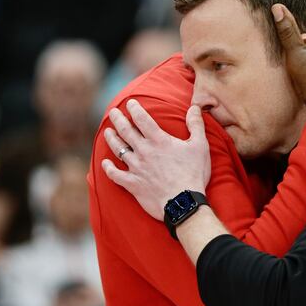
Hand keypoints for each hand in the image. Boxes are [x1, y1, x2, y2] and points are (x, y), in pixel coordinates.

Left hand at [101, 100, 209, 219]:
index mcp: (159, 141)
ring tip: (107, 131)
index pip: (142, 119)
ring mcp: (136, 168)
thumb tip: (194, 107)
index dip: (134, 109)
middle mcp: (144, 151)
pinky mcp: (133, 184)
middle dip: (118, 119)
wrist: (183, 203)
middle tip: (113, 112)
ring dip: (111, 139)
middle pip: (126, 131)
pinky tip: (105, 163)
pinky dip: (108, 169)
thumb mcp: (200, 146)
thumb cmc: (193, 173)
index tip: (130, 103)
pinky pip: (115, 175)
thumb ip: (196, 125)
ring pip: (118, 149)